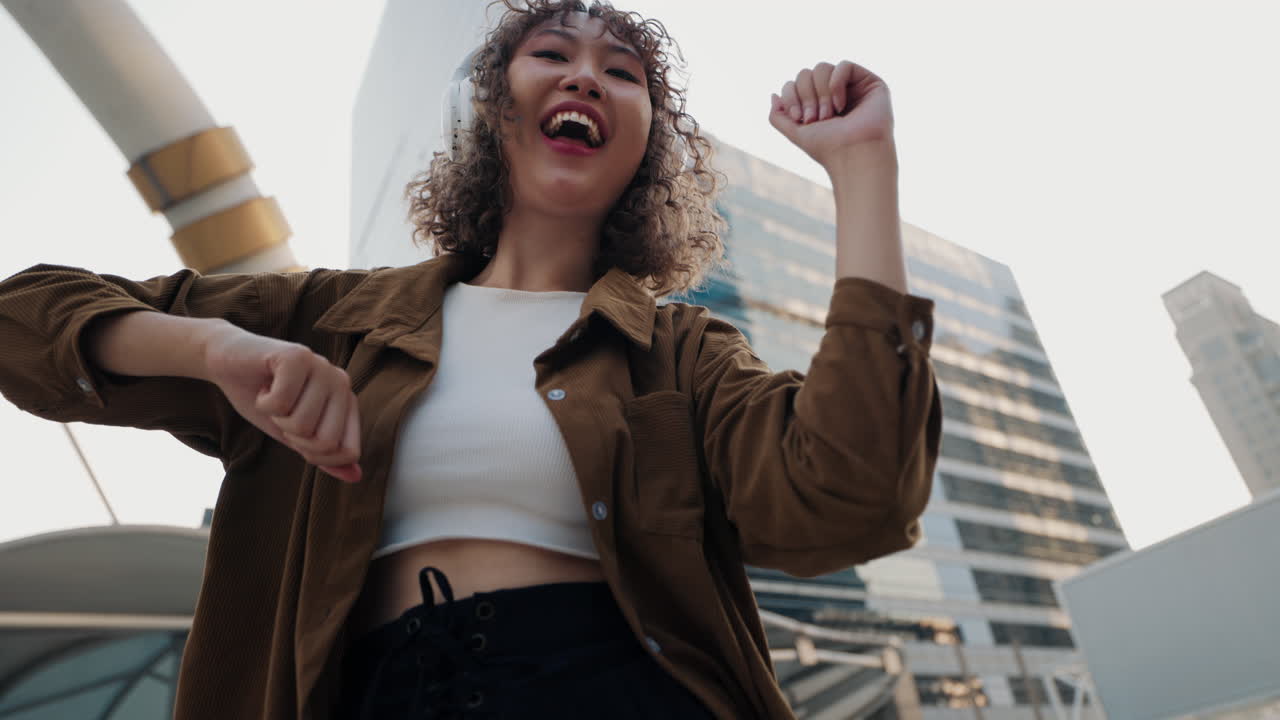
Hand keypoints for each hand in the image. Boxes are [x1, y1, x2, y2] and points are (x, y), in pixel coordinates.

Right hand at [201, 324, 361, 482]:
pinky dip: (262, 402)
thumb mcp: (294, 435)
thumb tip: (356, 477)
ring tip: (272, 395)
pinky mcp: (297, 356)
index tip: (295, 433)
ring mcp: (322, 366)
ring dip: (275, 417)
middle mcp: (341, 382)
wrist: (227, 363)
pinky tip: (263, 384)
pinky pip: (280, 403)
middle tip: (281, 412)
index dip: (314, 454)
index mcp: (346, 402)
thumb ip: (324, 454)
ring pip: (300, 424)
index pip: (348, 451)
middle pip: (325, 442)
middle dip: (292, 436)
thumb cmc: (264, 399)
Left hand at [768, 61, 894, 168]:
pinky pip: (844, 65)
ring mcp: (853, 87)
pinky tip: (840, 105)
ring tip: (828, 115)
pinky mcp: (870, 82)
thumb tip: (773, 95)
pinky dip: (836, 84)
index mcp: (818, 104)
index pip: (795, 84)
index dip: (791, 96)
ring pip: (822, 68)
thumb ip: (778, 116)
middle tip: (815, 119)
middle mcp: (835, 94)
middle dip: (807, 96)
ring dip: (821, 94)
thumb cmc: (827, 148)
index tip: (799, 118)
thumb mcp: (795, 133)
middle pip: (806, 74)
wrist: (854, 155)